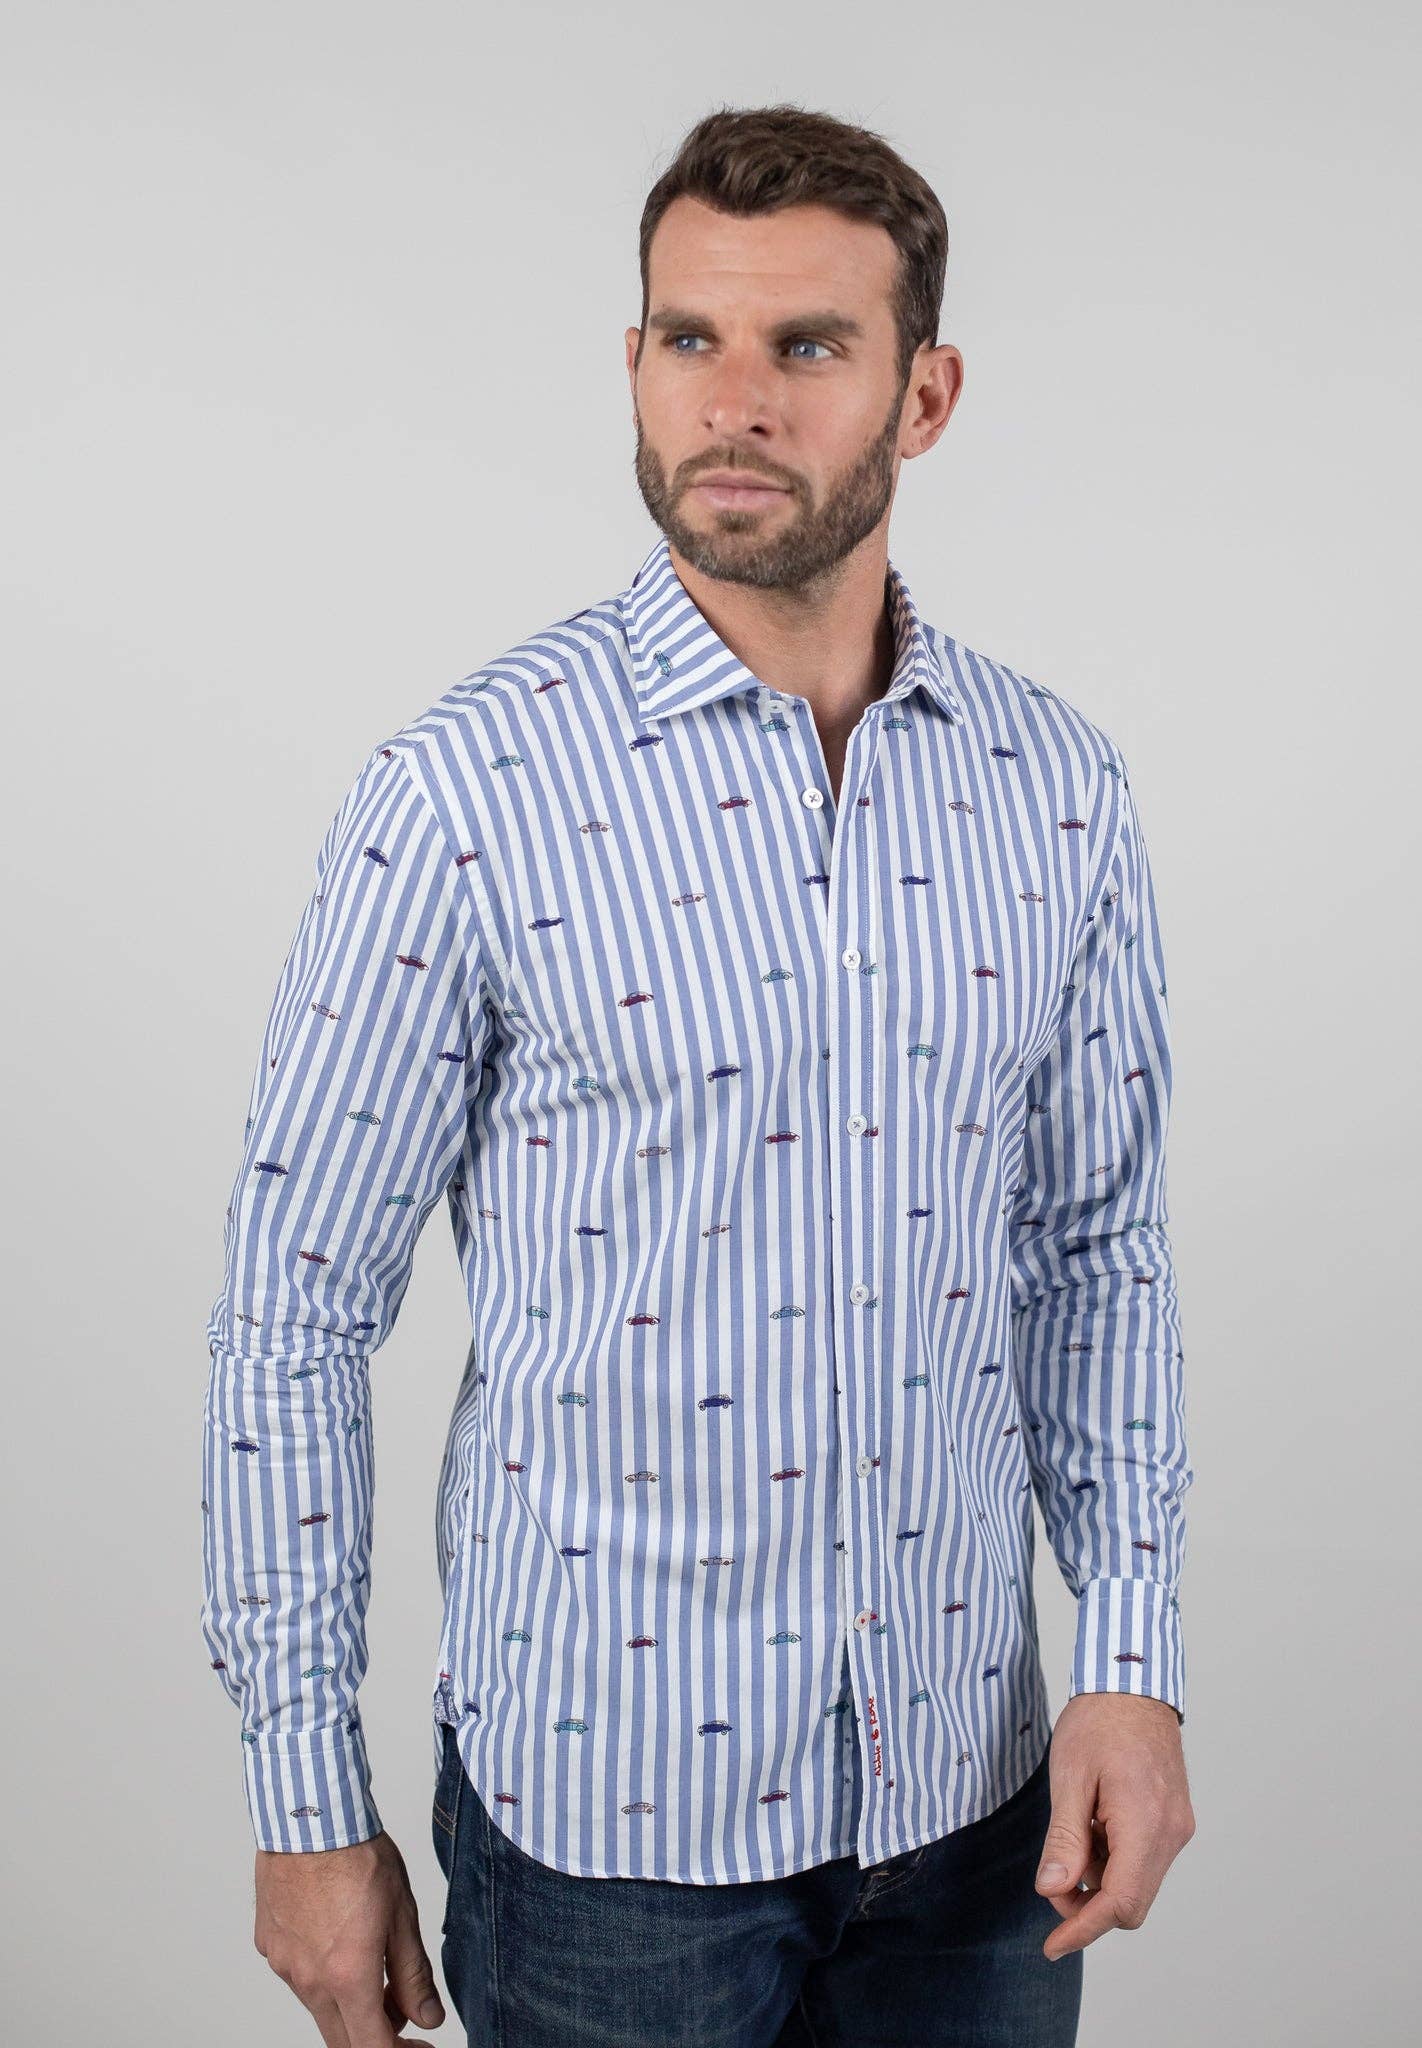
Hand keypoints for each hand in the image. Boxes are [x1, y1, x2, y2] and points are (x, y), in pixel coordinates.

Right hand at [254, 1828, 445, 2042]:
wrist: (309, 1816)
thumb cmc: (357, 1856)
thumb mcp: (402, 1915)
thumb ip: (413, 1975)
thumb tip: (428, 2018)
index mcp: (347, 1978)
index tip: (419, 2046)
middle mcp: (309, 1981)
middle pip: (342, 2039)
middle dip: (374, 2035)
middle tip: (401, 2011)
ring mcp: (284, 1965)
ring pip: (319, 2007)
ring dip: (348, 2003)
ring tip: (373, 1962)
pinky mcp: (268, 1946)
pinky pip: (297, 1976)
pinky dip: (321, 1974)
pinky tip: (337, 1937)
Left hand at [1033, 1692, 1195, 1962]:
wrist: (1134, 1683)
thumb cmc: (1098, 1722)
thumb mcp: (1069, 1777)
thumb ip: (1064, 1838)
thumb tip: (1053, 1890)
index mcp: (1145, 1823)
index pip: (1119, 1903)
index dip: (1083, 1929)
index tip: (1052, 1946)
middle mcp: (1171, 1833)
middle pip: (1131, 1902)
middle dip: (1087, 1904)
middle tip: (1054, 1878)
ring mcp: (1177, 1827)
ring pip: (1137, 1882)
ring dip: (1100, 1878)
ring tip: (1075, 1831)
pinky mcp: (1175, 1819)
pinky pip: (1145, 1860)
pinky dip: (1115, 1859)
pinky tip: (1094, 1824)